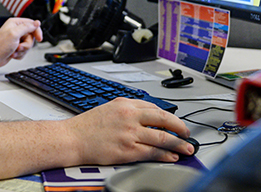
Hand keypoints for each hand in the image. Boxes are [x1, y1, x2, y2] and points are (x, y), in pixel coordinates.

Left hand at [0, 18, 41, 67]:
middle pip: (31, 37)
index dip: (37, 31)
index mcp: (16, 24)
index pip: (32, 24)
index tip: (39, 38)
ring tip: (14, 51)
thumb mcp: (14, 34)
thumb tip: (37, 23)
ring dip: (22, 50)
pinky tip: (13, 54)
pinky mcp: (15, 47)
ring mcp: (16, 40)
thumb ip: (26, 27)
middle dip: (26, 45)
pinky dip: (19, 54)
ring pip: (28, 45)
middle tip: (19, 46)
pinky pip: (24, 51)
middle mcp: (16, 30)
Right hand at [64, 98, 194, 163]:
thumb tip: (148, 116)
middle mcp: (129, 116)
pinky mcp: (127, 150)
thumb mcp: (109, 108)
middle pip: (164, 120)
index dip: (170, 117)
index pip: (155, 108)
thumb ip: (128, 110)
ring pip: (162, 138)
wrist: (72, 138)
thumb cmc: (87, 126)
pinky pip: (152, 152)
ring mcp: (129, 134)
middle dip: (180, 128)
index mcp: (125, 104)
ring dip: (178, 144)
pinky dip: (165, 155)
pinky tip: (172, 156)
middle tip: (188, 134)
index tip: (176, 123)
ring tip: (187, 148)